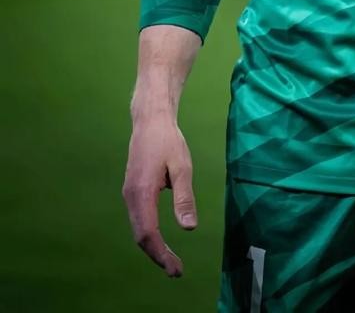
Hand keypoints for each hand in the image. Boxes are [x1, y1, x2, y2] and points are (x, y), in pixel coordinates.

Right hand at [122, 114, 196, 276]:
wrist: (150, 120)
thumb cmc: (168, 140)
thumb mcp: (182, 166)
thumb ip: (184, 197)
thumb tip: (189, 227)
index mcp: (142, 192)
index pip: (148, 233)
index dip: (161, 254)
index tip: (175, 269)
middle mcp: (130, 197)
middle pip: (140, 236)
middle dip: (157, 256)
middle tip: (176, 270)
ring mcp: (129, 194)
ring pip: (138, 229)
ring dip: (153, 247)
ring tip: (171, 261)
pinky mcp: (132, 191)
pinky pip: (139, 219)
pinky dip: (149, 235)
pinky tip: (160, 241)